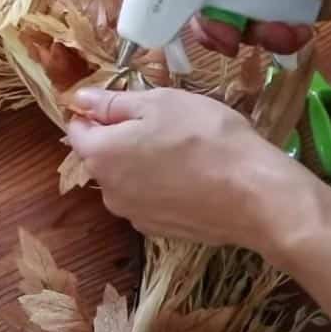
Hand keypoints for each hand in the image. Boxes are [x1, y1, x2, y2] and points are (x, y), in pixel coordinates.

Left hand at [66, 87, 328, 257]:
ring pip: (127, 179)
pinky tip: (191, 176)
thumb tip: (77, 100)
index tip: (126, 101)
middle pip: (103, 156)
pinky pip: (150, 200)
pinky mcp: (160, 231)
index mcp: (100, 156)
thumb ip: (112, 103)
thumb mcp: (159, 103)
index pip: (77, 129)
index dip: (96, 111)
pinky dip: (161, 187)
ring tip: (182, 149)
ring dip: (143, 163)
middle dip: (123, 137)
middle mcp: (107, 191)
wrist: (253, 194)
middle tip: (164, 122)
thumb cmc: (204, 137)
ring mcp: (133, 216)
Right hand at [187, 0, 330, 55]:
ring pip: (239, 27)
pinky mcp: (280, 13)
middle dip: (225, 30)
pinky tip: (302, 32)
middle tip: (235, 44)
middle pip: (212, 9)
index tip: (198, 21)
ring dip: (262, 37)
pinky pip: (266, 35)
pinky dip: (283, 39)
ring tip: (287, 32)